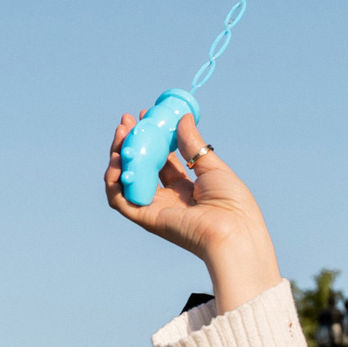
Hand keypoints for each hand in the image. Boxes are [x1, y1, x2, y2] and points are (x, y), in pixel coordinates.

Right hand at [102, 112, 281, 312]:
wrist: (234, 230)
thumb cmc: (232, 203)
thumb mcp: (212, 166)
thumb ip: (193, 145)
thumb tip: (183, 117)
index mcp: (184, 188)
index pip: (159, 160)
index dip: (151, 139)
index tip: (146, 116)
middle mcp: (166, 199)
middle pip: (140, 169)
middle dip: (131, 143)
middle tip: (127, 120)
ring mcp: (154, 209)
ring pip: (126, 182)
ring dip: (118, 157)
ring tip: (120, 134)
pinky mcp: (146, 219)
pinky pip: (120, 200)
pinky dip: (113, 181)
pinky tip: (117, 159)